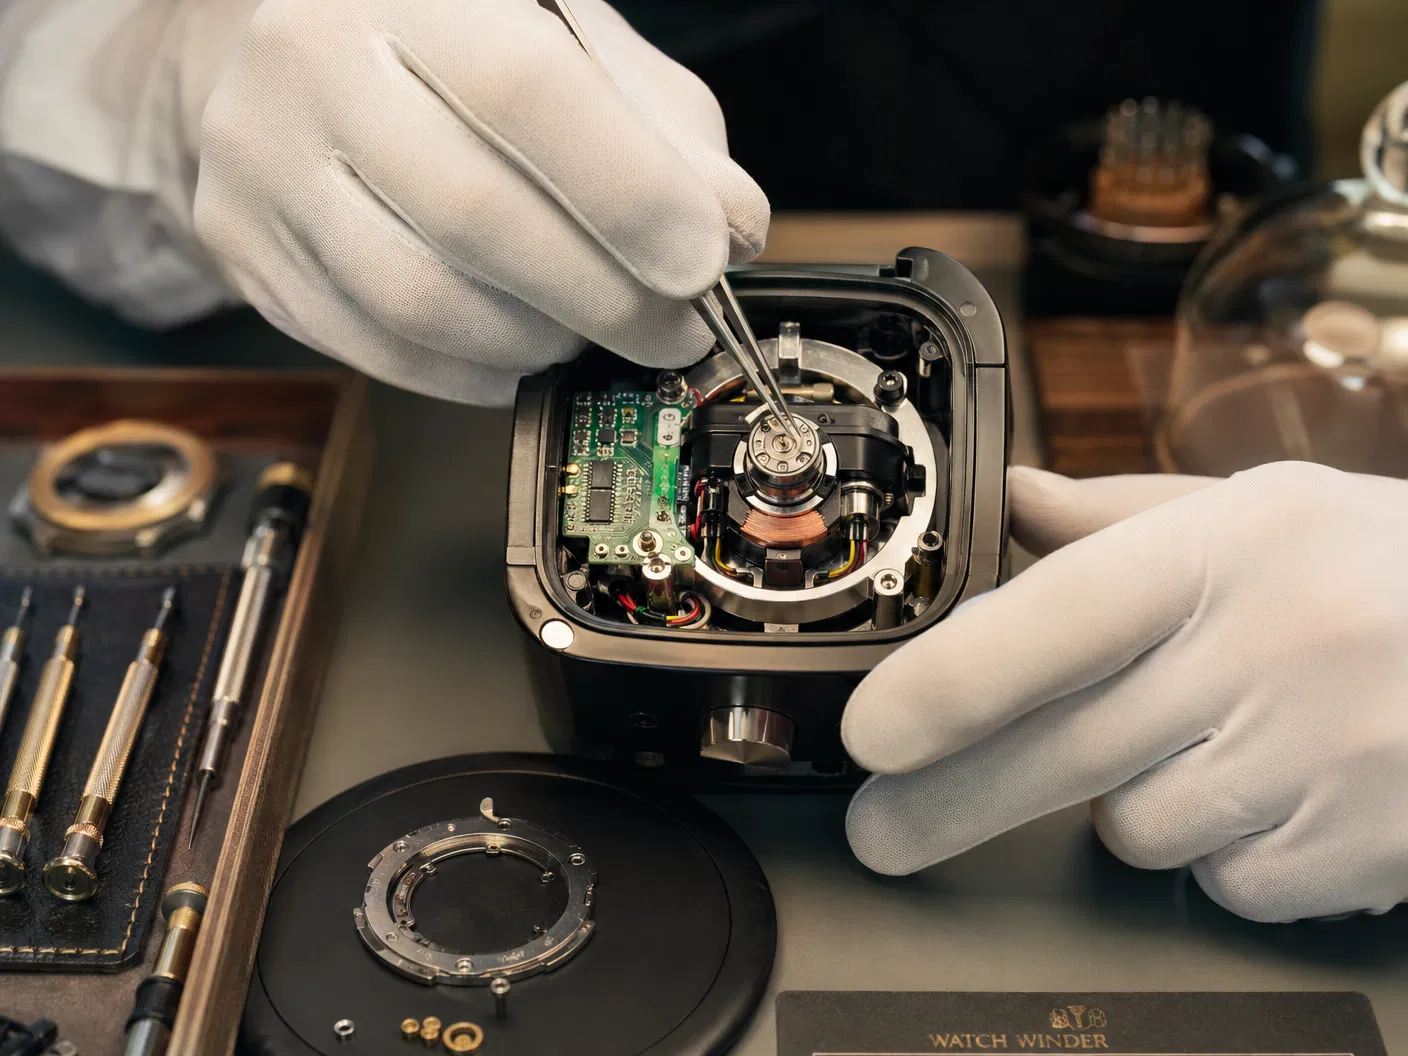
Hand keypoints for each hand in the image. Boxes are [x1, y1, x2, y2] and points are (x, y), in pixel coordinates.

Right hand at [194, 0, 767, 402]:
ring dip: (538, 344)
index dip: (629, 195)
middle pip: (475, 217)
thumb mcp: (564, 31)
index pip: (527, 92)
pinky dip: (471, 373)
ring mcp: (260, 161)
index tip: (701, 264)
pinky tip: (514, 352)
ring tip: (585, 331)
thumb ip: (658, 120)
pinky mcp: (242, 245)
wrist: (263, 29)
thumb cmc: (443, 31)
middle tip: (672, 331)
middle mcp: (310, 62)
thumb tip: (731, 227)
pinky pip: (375, 348)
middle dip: (605, 300)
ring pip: (420, 302)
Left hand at [842, 461, 1407, 921]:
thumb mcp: (1263, 514)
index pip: (1062, 616)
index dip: (952, 682)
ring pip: (1134, 830)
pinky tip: (1272, 793)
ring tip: (1210, 743)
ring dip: (1135, 803)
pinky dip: (1221, 856)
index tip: (871, 733)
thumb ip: (1122, 518)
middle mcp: (1276, 650)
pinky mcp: (1359, 853)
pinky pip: (1221, 885)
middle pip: (1063, 753)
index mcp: (1232, 547)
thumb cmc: (1381, 575)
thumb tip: (1011, 500)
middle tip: (883, 832)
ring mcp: (1325, 762)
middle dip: (949, 804)